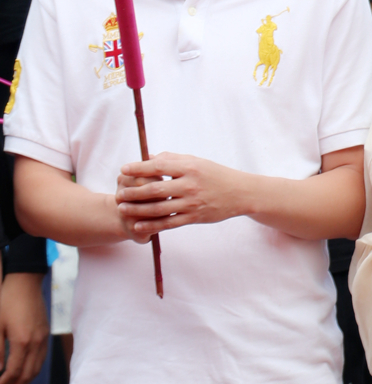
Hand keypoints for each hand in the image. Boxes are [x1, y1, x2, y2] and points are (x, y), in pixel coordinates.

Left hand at [0, 272, 48, 383]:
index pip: (13, 373)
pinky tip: (22, 374)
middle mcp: (36, 343)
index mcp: (22, 342)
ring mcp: (43, 340)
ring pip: (36, 371)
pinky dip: (31, 373)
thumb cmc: (7, 302)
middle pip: (27, 376)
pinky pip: (41, 361)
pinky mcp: (45, 336)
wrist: (26, 283)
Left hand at [116, 153, 246, 238]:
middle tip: (119, 192)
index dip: (139, 168)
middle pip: (155, 189)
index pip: (159, 166)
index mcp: (190, 168)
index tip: (124, 169)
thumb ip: (172, 159)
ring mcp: (192, 203)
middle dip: (134, 191)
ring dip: (138, 209)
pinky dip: (152, 225)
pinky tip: (138, 225)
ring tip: (122, 208)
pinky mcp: (194, 218)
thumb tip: (147, 158)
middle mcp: (190, 185)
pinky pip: (169, 223)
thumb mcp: (197, 161)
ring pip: (159, 208)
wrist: (240, 194)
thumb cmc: (216, 174)